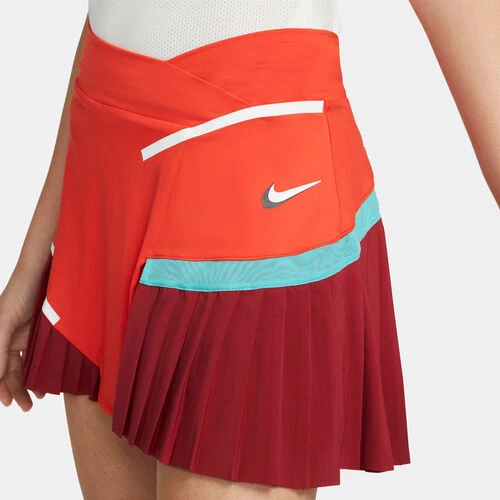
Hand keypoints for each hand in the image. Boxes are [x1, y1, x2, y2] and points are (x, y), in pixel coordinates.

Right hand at [0, 269, 45, 410]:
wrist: (42, 273)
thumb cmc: (19, 293)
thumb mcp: (6, 320)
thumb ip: (0, 347)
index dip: (0, 387)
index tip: (8, 403)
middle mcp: (10, 340)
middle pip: (10, 372)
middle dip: (16, 390)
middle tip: (27, 407)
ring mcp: (26, 337)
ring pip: (26, 367)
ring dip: (30, 383)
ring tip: (39, 398)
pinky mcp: (42, 333)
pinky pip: (40, 355)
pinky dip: (42, 369)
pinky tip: (47, 380)